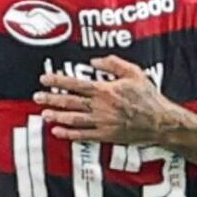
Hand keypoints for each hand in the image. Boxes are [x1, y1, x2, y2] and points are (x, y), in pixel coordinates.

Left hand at [36, 56, 180, 146]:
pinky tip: (57, 131)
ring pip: (74, 119)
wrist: (160, 122)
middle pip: (70, 102)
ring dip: (57, 116)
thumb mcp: (134, 72)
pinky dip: (69, 134)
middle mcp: (101, 107)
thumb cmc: (148, 96)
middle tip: (36, 97)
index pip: (76, 84)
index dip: (58, 81)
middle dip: (51, 99)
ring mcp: (102, 123)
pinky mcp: (106, 135)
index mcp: (105, 90)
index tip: (45, 79)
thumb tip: (94, 60)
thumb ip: (113, 63)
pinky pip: (83, 135)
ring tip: (44, 113)